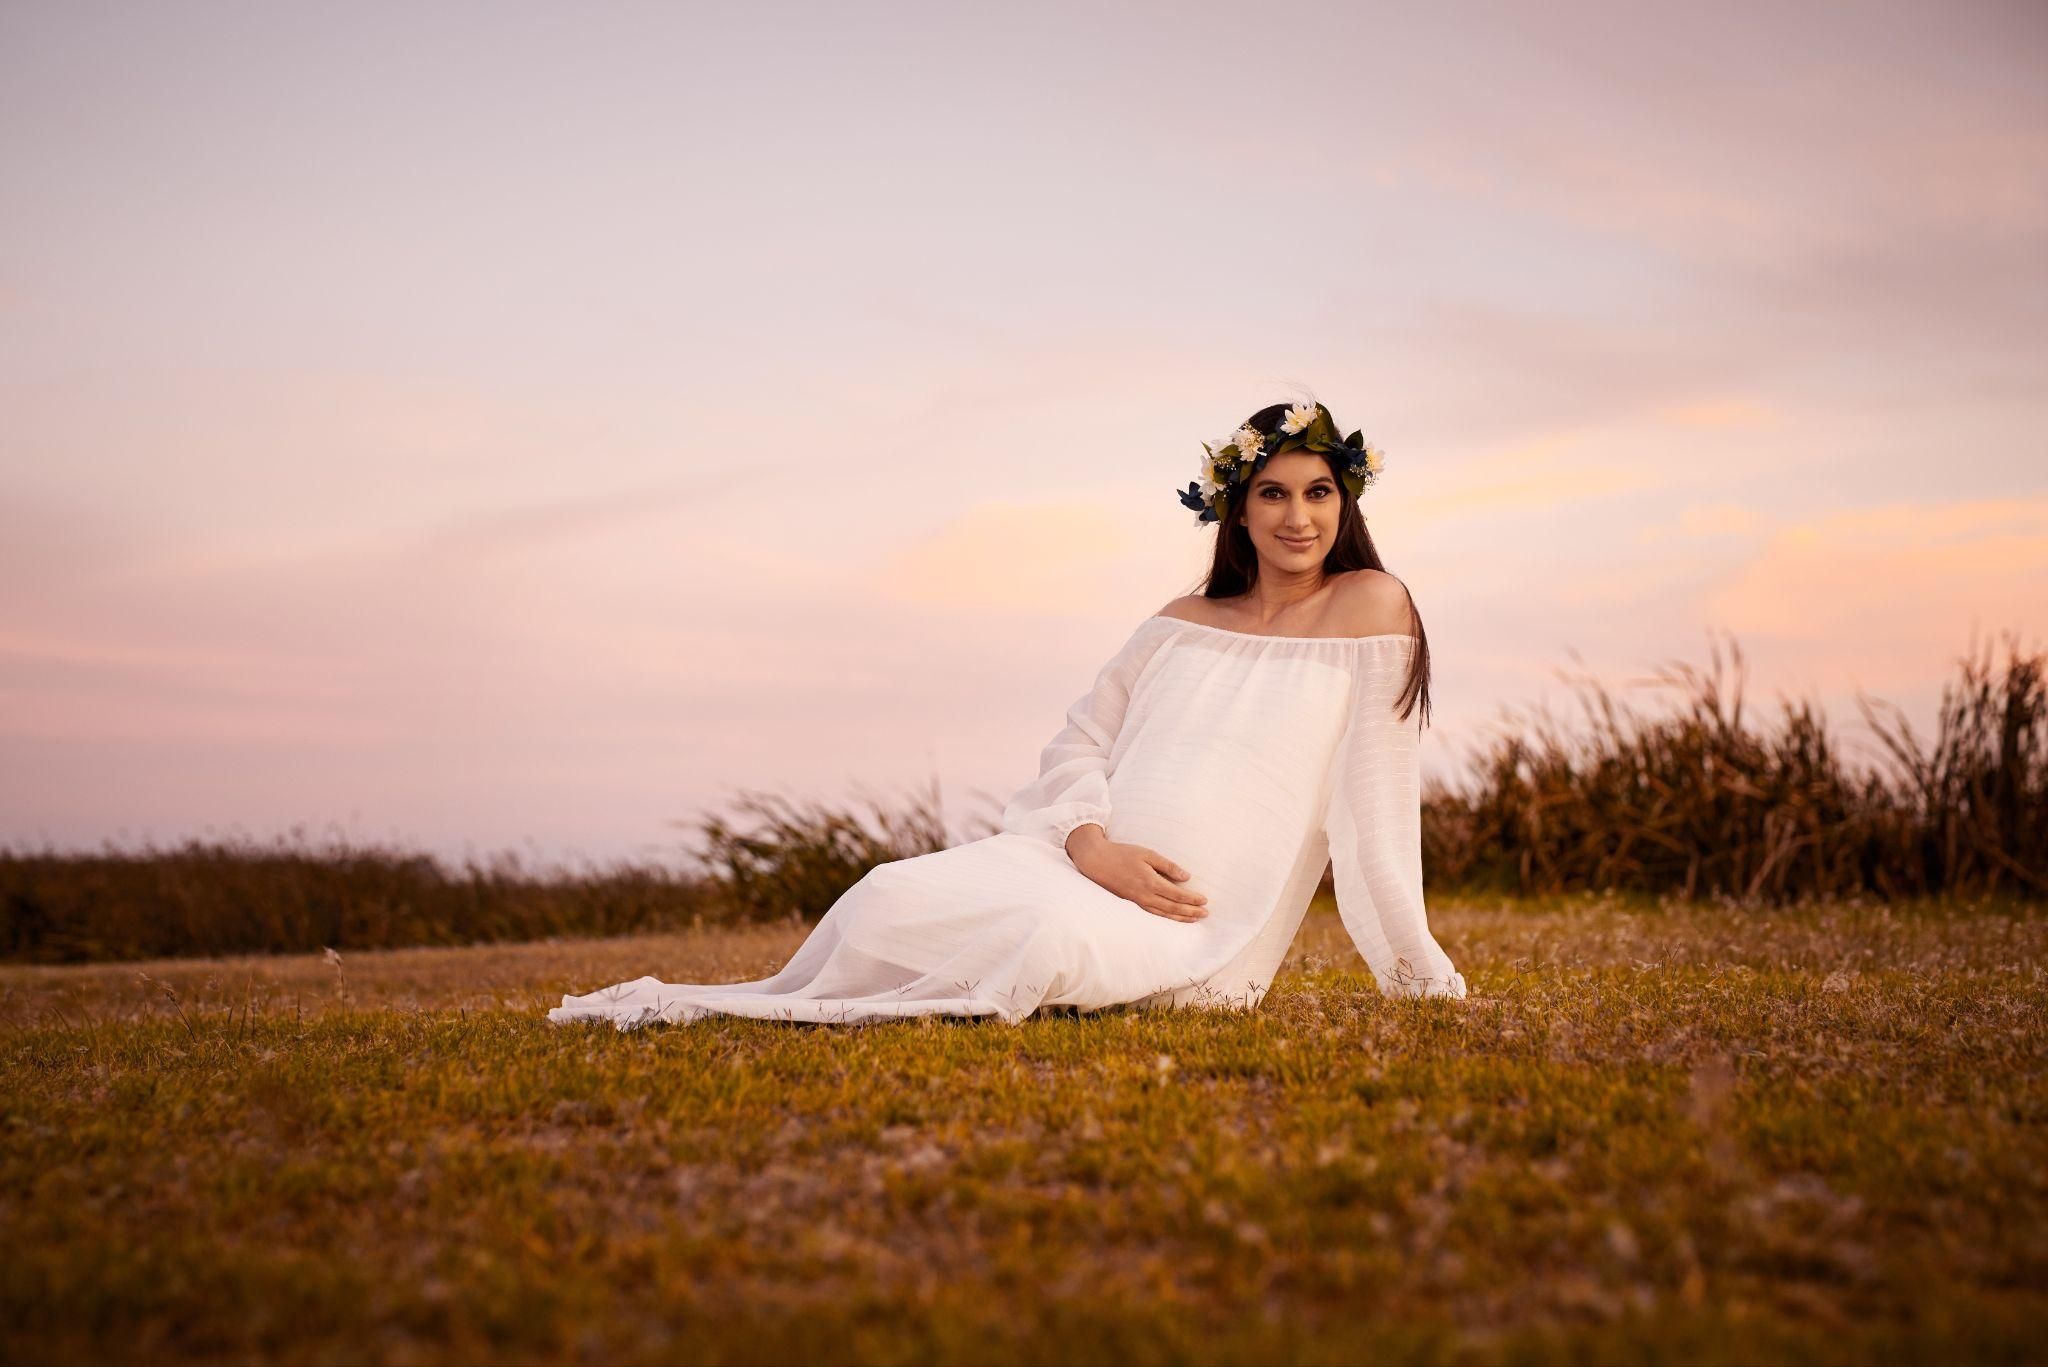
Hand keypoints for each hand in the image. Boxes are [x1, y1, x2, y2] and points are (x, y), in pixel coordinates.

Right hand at [1064, 824, 1208, 922]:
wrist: (1097, 861)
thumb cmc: (1122, 854)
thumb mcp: (1147, 854)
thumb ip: (1167, 866)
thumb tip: (1186, 877)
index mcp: (1150, 881)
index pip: (1177, 894)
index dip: (1192, 899)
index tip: (1205, 900)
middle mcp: (1145, 895)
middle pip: (1172, 907)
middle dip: (1190, 911)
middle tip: (1205, 914)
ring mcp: (1137, 901)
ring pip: (1163, 913)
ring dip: (1180, 917)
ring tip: (1194, 919)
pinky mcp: (1131, 903)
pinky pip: (1152, 914)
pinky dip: (1165, 917)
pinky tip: (1172, 917)